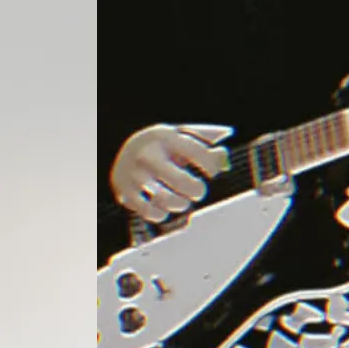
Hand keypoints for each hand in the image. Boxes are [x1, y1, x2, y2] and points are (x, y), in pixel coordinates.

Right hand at [110, 123, 231, 222]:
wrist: (126, 148)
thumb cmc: (165, 143)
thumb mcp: (183, 133)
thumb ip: (207, 140)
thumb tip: (223, 155)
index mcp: (166, 137)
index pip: (196, 152)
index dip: (211, 165)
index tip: (212, 172)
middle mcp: (149, 155)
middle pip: (181, 181)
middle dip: (196, 190)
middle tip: (198, 191)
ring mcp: (135, 175)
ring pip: (165, 200)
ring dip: (180, 204)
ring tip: (182, 201)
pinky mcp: (125, 193)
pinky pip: (150, 212)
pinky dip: (161, 214)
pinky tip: (164, 207)